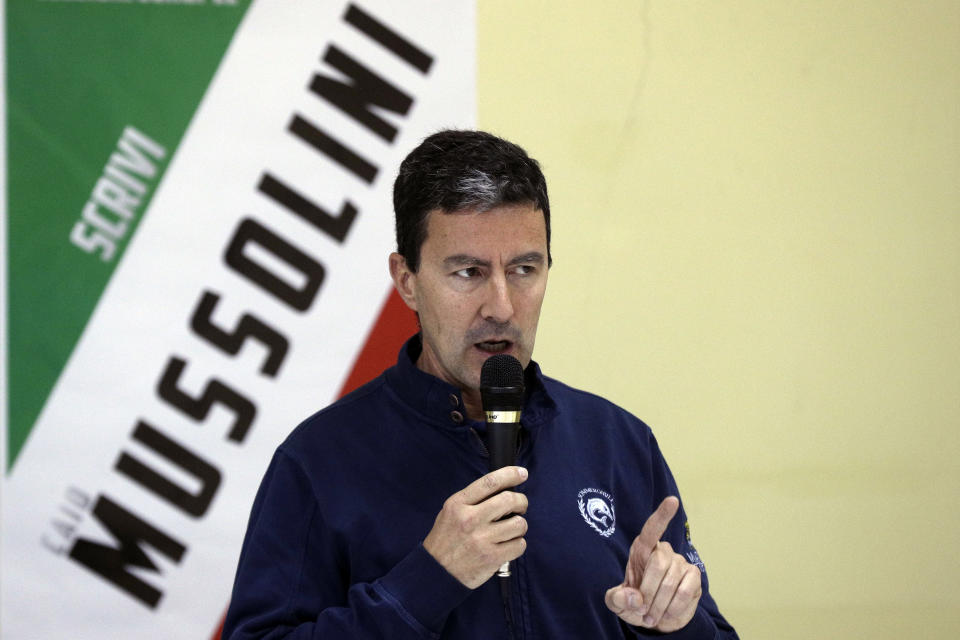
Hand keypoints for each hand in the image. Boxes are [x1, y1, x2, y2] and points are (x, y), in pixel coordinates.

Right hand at [423, 466, 528, 588]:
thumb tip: (502, 490)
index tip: (522, 473)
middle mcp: (470, 519)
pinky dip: (518, 544)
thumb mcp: (449, 512)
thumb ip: (472, 500)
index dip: (510, 474)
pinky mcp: (492, 558)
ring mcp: (482, 539)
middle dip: (521, 502)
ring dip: (520, 526)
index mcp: (458, 504)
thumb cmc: (445, 540)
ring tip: (511, 530)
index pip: (489, 482)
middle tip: (520, 507)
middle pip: (509, 500)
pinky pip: (519, 545)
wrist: (436, 572)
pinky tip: (508, 545)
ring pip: (519, 524)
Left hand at [604, 496, 701, 631]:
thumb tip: (633, 597)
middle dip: (648, 592)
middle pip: (658, 564)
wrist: (656, 618)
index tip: (673, 501)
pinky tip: (668, 613)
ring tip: (652, 616)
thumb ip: (617, 600)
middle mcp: (663, 551)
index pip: (652, 529)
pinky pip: (686, 592)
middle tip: (643, 612)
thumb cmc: (634, 603)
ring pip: (671, 582)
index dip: (662, 515)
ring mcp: (681, 562)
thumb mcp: (618, 603)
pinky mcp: (694, 577)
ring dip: (659, 605)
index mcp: (642, 550)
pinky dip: (674, 608)